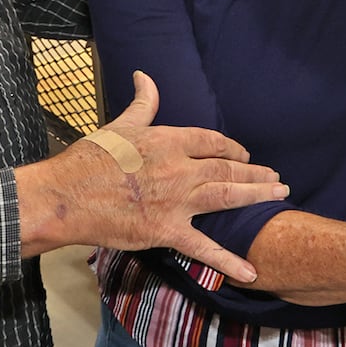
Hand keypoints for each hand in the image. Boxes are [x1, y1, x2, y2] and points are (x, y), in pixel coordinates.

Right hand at [65, 71, 287, 280]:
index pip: (212, 141)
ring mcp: (177, 201)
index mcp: (169, 140)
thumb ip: (143, 104)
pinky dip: (229, 261)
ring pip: (227, 196)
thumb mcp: (120, 125)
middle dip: (255, 172)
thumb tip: (145, 76)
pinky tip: (250, 270)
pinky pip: (204, 248)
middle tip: (276, 178)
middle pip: (228, 168)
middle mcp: (180, 169)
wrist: (67, 197)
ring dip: (256, 195)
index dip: (232, 147)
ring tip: (279, 195)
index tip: (244, 154)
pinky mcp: (167, 231)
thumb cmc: (89, 159)